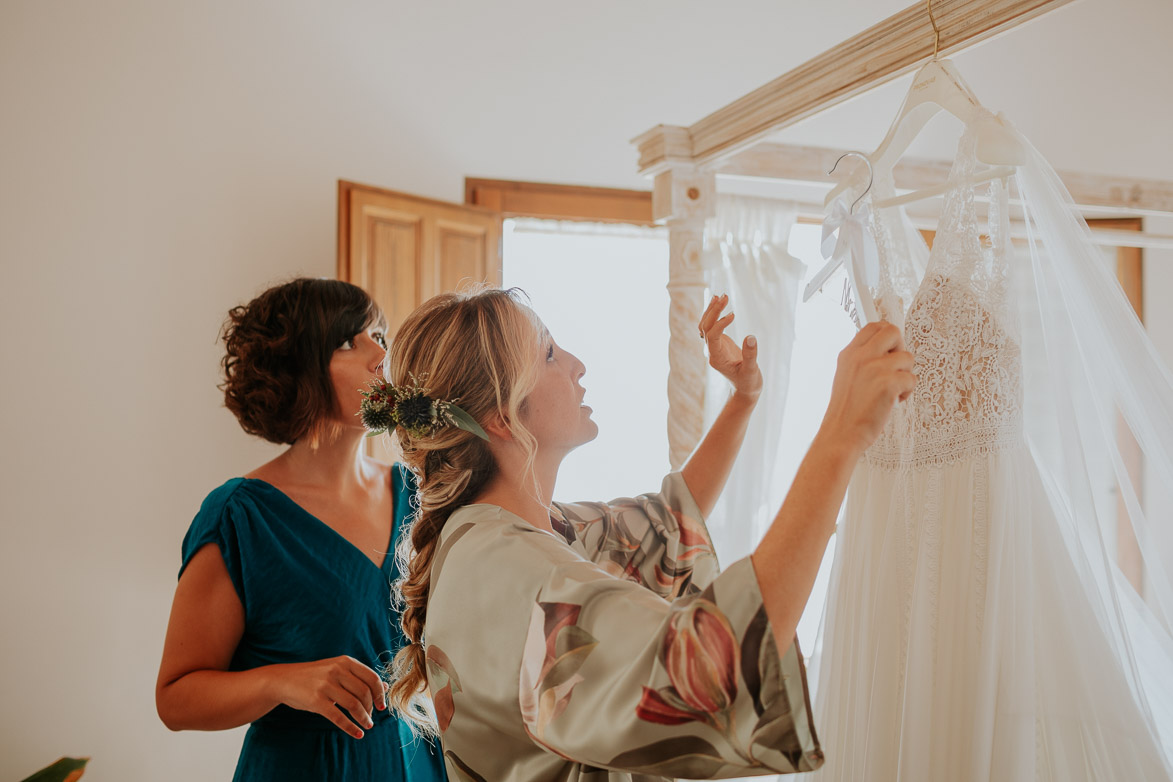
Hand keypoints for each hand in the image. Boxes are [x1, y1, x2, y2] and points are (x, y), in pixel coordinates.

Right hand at [267, 656, 388, 738]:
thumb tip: (384, 687)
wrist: (283, 680)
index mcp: (345, 661)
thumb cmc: (315, 676)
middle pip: (364, 692)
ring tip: (367, 726)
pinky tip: (357, 734)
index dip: (380, 694)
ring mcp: (325, 685)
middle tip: (371, 718)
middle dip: (371, 708)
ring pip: (354, 705)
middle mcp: (336, 671)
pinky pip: (338, 717)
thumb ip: (359, 677)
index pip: (372, 678)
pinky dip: (351, 727)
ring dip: (364, 718)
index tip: (381, 706)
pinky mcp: (316, 701)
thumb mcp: (337, 670)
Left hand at [699, 294, 761, 400]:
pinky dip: (714, 314)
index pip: (712, 336)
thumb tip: (751, 336)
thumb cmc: (749, 382)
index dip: (720, 324)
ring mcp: (714, 347)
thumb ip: (751, 355)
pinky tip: (719, 303)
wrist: (745, 390)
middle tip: (725, 296)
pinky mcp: (719, 343)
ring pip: (705, 325)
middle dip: (714, 311)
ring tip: (721, 296)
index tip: (733, 314)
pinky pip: (711, 326)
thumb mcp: (752, 370)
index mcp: (717, 358)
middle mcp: (712, 352)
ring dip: (711, 310)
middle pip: (706, 327)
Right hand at [817, 321, 914, 455]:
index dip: (887, 336)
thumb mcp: (845, 375)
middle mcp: (861, 356)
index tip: (890, 350)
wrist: (841, 433)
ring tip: (891, 391)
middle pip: (893, 331)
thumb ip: (861, 359)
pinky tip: (892, 401)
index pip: (873, 327)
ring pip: (907, 358)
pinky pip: (912, 379)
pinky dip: (906, 392)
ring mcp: (875, 368)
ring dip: (905, 375)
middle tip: (895, 367)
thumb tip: (885, 349)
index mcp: (849, 353)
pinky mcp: (889, 383)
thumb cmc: (847, 410)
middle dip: (900, 348)